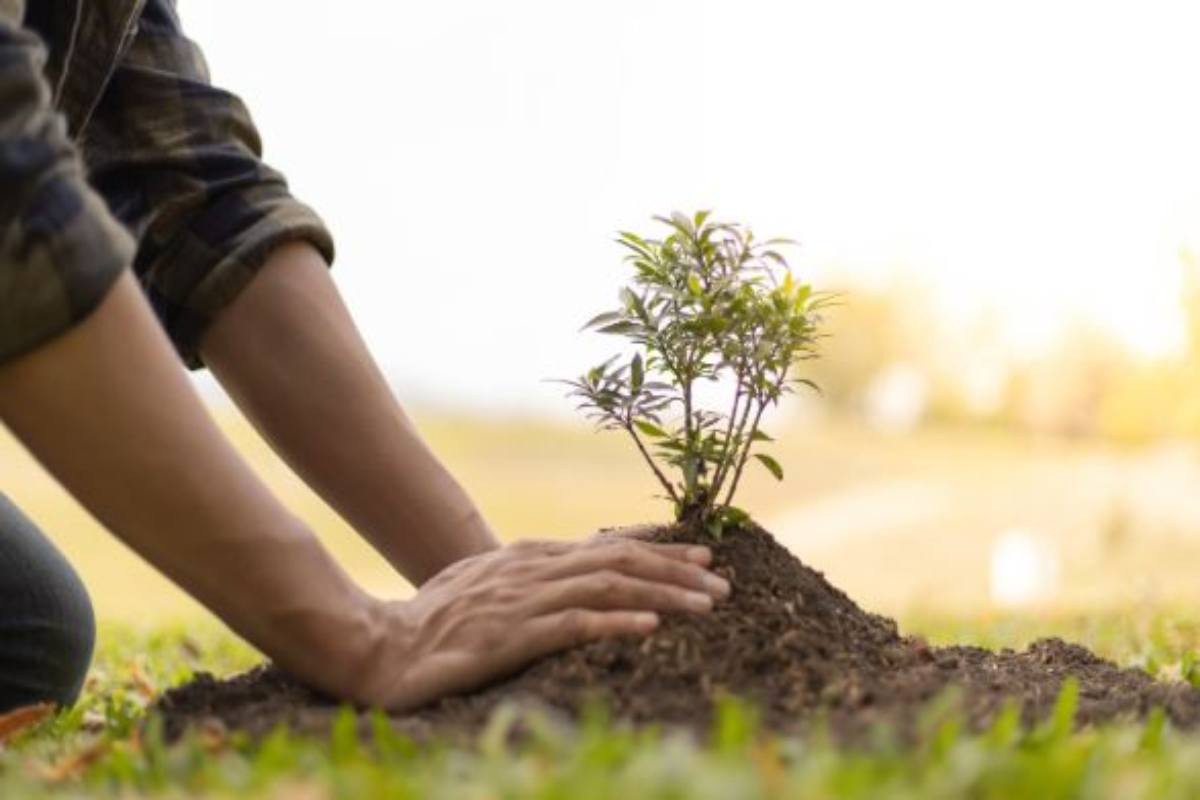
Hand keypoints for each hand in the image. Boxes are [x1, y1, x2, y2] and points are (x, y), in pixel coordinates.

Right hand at [353, 536, 730, 709]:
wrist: (380, 646)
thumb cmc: (433, 620)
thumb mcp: (486, 585)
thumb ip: (529, 576)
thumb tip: (572, 575)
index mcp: (529, 557)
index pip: (607, 547)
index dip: (659, 550)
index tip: (703, 557)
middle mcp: (532, 570)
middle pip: (618, 561)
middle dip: (676, 570)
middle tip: (722, 583)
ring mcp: (521, 601)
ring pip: (606, 586)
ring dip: (663, 593)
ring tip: (707, 605)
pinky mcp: (509, 637)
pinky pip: (572, 625)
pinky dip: (614, 621)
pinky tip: (651, 626)